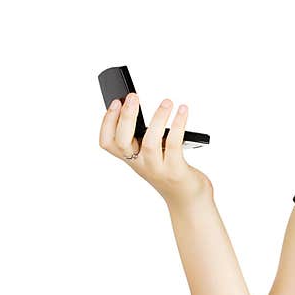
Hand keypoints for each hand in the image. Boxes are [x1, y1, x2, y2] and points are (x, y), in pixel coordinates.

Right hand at [99, 92, 211, 207]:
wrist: (187, 199)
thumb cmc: (171, 169)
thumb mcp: (153, 153)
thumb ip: (146, 135)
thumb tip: (148, 106)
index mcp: (131, 158)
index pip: (107, 143)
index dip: (107, 122)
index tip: (115, 102)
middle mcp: (140, 165)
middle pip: (123, 141)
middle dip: (126, 117)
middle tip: (133, 96)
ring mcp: (156, 169)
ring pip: (149, 142)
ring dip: (157, 118)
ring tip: (167, 102)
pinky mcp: (175, 171)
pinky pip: (174, 144)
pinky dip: (178, 125)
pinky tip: (182, 111)